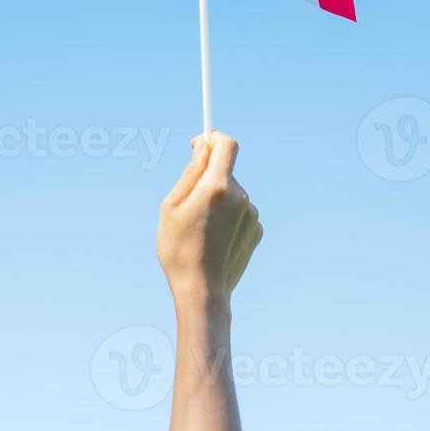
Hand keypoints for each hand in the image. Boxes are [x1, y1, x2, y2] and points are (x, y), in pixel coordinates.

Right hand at [157, 132, 263, 311]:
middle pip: (226, 171)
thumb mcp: (171, 206)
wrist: (203, 292)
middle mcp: (241, 196)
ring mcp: (252, 214)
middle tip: (190, 203)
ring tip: (202, 228)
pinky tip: (215, 239)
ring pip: (233, 193)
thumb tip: (203, 148)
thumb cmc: (179, 249)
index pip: (227, 144)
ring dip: (219, 200)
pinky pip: (240, 212)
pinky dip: (229, 217)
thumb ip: (190, 172)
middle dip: (209, 177)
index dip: (214, 138)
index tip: (200, 144)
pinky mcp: (257, 231)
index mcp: (218, 186)